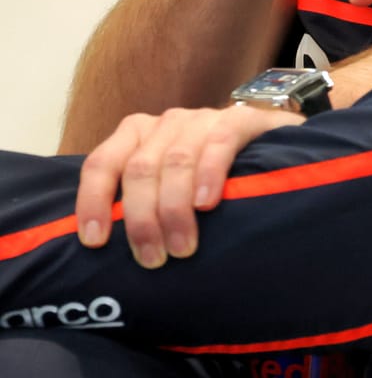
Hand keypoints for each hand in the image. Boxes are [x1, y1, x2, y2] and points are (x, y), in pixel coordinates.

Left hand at [75, 103, 299, 267]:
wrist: (272, 142)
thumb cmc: (212, 175)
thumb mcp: (168, 186)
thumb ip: (142, 202)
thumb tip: (107, 249)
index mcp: (137, 136)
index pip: (102, 163)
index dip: (94, 201)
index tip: (96, 241)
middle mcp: (166, 124)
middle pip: (139, 169)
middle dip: (142, 219)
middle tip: (152, 258)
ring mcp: (202, 118)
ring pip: (175, 161)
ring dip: (174, 208)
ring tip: (182, 247)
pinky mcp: (240, 119)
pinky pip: (218, 144)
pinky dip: (208, 175)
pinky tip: (206, 204)